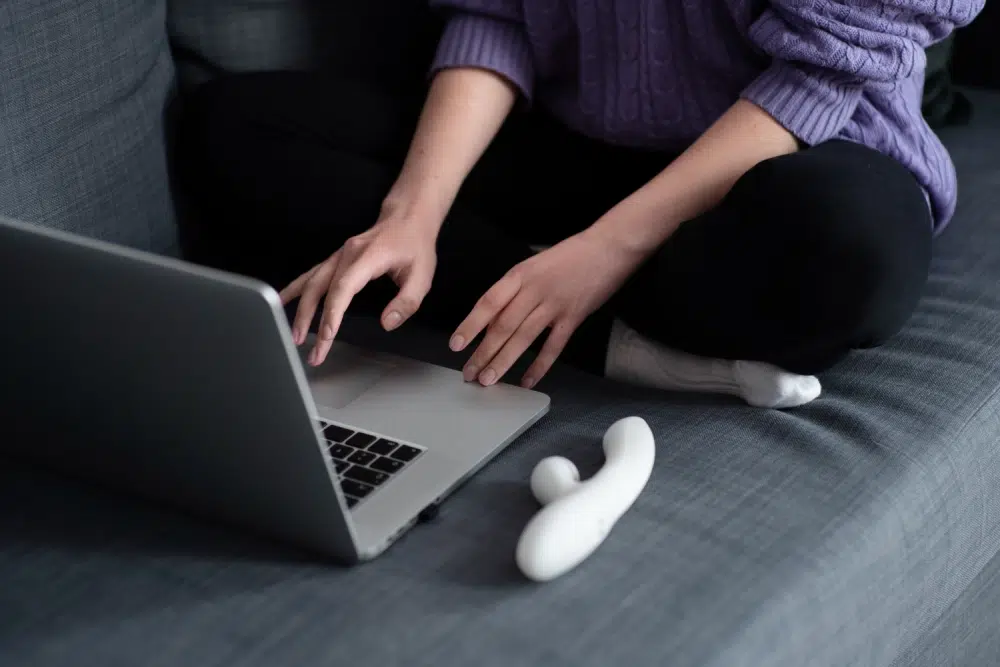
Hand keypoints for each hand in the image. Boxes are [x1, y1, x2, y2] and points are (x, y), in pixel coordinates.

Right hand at [279, 200, 439, 365]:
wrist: (408, 218)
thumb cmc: (415, 245)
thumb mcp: (422, 276)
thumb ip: (406, 302)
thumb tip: (387, 323)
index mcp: (368, 257)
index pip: (343, 288)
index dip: (332, 313)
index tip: (326, 335)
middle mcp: (347, 254)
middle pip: (320, 288)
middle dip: (309, 320)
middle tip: (306, 347)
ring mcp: (339, 255)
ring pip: (311, 282)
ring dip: (300, 309)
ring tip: (294, 334)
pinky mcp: (336, 258)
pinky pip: (311, 275)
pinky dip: (296, 289)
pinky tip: (283, 300)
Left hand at [451, 231, 642, 388]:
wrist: (610, 246)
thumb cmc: (572, 254)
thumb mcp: (535, 263)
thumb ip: (516, 288)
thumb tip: (494, 316)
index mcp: (520, 274)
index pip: (488, 303)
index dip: (470, 325)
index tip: (456, 345)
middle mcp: (534, 289)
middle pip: (502, 326)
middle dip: (483, 352)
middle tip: (469, 373)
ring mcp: (554, 304)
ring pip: (523, 338)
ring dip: (504, 361)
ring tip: (489, 379)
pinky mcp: (573, 317)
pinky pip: (553, 347)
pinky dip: (539, 366)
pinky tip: (527, 380)